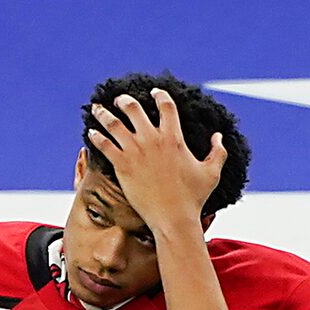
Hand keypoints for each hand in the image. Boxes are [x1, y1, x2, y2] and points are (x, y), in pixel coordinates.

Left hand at [88, 88, 223, 236]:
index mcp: (174, 138)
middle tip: (119, 99)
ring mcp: (135, 151)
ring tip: (98, 109)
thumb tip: (219, 136)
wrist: (172, 217)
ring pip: (114, 124)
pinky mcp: (122, 165)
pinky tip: (91, 132)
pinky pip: (104, 145)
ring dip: (104, 114)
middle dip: (125, 100)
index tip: (154, 92)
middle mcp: (153, 140)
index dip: (160, 95)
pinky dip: (96, 136)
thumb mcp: (212, 172)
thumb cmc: (193, 197)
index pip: (166, 107)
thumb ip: (218, 151)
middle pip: (134, 109)